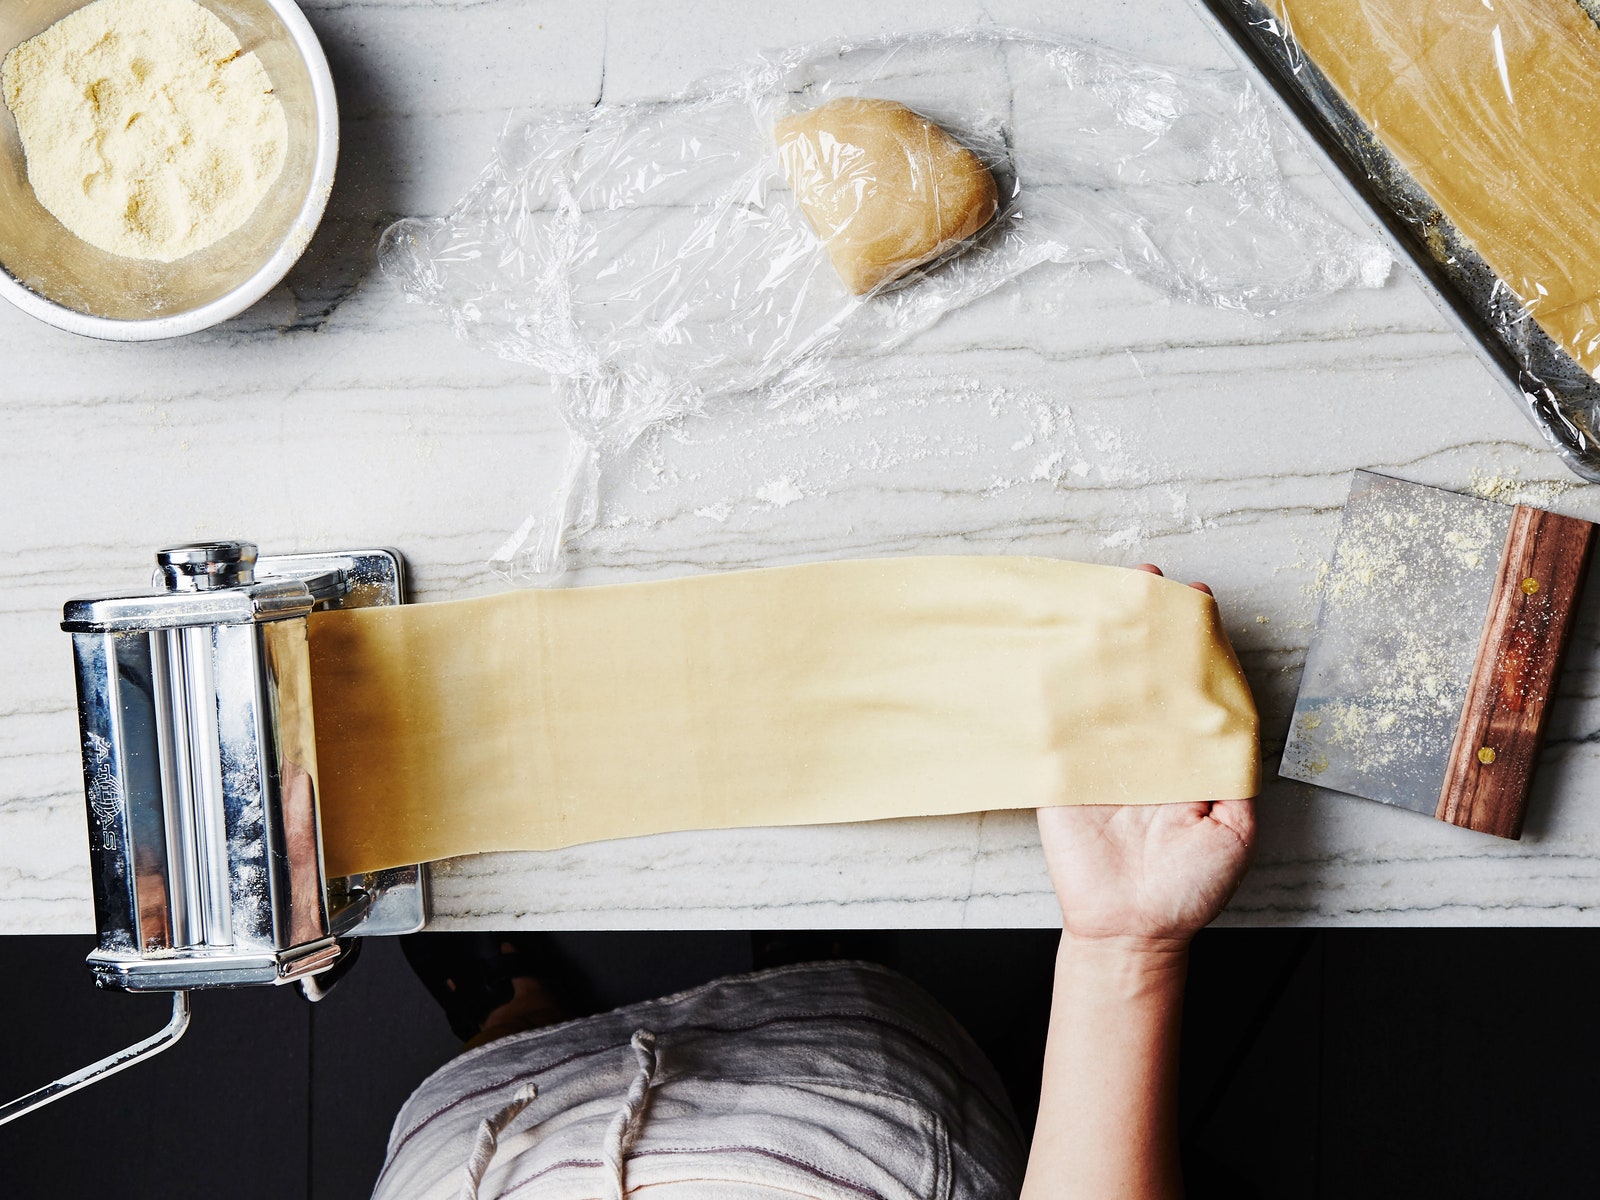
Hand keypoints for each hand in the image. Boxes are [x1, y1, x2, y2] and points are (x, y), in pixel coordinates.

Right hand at [1036, 564, 1254, 950]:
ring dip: (1103, 643)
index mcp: (1190, 756)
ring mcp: (1104, 757)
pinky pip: (1060, 724)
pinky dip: (1056, 687)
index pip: (1194, 688)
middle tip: (1148, 583)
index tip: (1200, 604)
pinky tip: (1057, 648)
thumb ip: (1236, 777)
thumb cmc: (1188, 890)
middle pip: (1148, 675)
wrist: (1130, 929)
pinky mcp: (1064, 772)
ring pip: (1105, 688)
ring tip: (1104, 595)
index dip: (1198, 647)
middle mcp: (1148, 748)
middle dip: (1149, 628)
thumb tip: (1236, 722)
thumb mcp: (1235, 831)